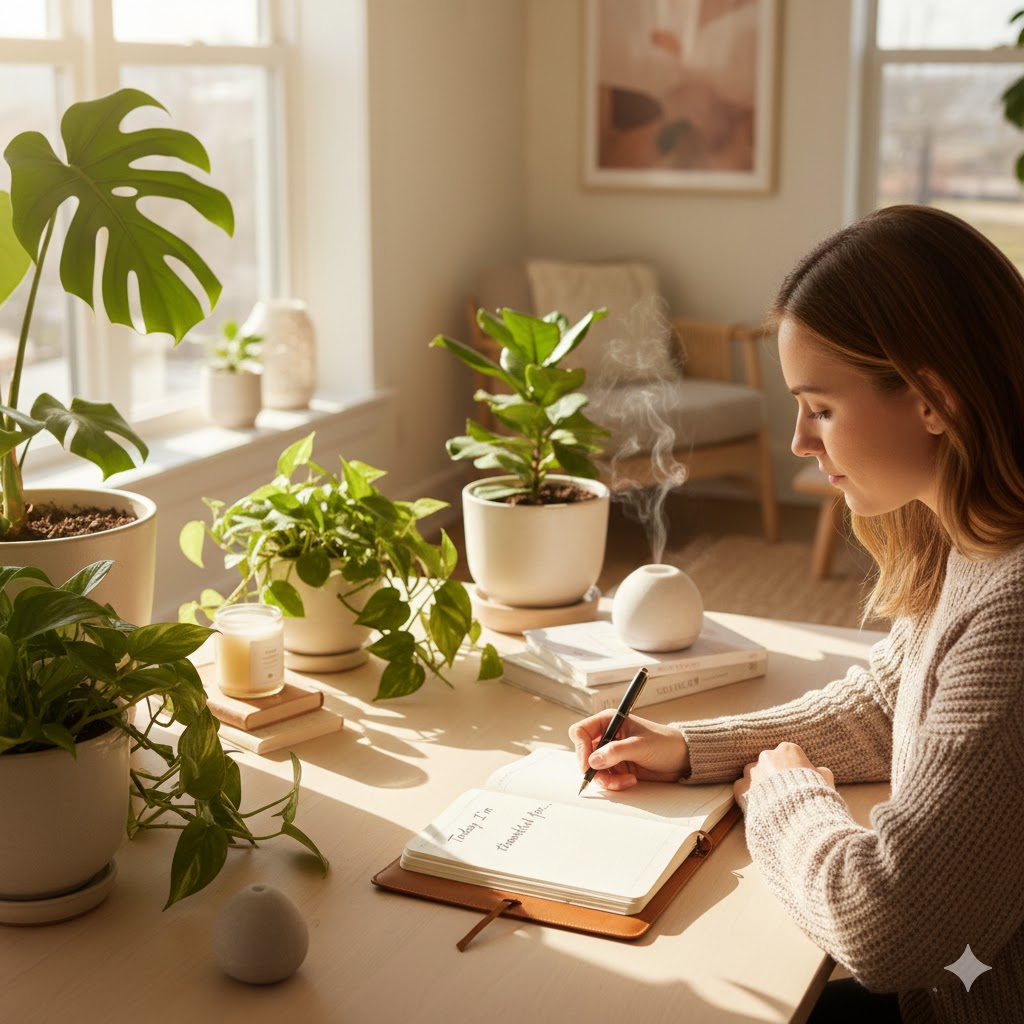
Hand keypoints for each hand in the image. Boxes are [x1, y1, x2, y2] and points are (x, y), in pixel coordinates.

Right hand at [569, 711, 690, 790]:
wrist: (681, 759)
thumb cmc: (665, 743)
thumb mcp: (640, 746)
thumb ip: (616, 752)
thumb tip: (593, 760)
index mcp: (609, 721)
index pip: (581, 732)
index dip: (581, 748)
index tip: (589, 765)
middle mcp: (607, 735)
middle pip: (584, 754)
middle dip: (594, 769)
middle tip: (606, 778)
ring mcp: (611, 752)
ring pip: (594, 769)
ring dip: (607, 779)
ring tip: (626, 780)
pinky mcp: (617, 767)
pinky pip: (605, 778)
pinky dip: (614, 783)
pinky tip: (630, 780)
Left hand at [734, 742, 834, 808]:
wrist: (799, 820)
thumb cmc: (815, 800)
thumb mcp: (826, 782)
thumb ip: (820, 772)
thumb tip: (819, 771)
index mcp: (789, 750)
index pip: (788, 756)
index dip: (792, 772)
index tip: (796, 785)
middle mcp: (767, 756)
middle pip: (769, 764)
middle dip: (774, 777)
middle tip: (783, 796)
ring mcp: (752, 770)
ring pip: (754, 775)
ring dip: (760, 786)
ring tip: (772, 804)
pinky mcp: (741, 786)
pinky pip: (743, 788)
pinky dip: (748, 797)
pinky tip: (760, 809)